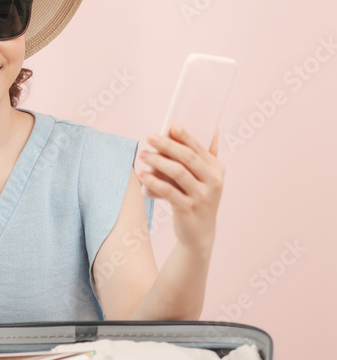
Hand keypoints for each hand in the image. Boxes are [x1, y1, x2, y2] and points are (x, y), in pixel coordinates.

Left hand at [139, 126, 223, 253]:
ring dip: (158, 161)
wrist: (199, 233)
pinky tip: (143, 175)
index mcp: (217, 170)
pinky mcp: (189, 209)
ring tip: (143, 155)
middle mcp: (214, 182)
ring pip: (178, 173)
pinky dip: (154, 182)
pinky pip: (169, 191)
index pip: (199, 149)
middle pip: (188, 158)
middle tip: (149, 137)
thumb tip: (212, 129)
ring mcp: (202, 197)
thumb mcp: (207, 178)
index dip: (186, 137)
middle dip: (167, 145)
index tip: (171, 126)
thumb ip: (207, 156)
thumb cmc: (198, 198)